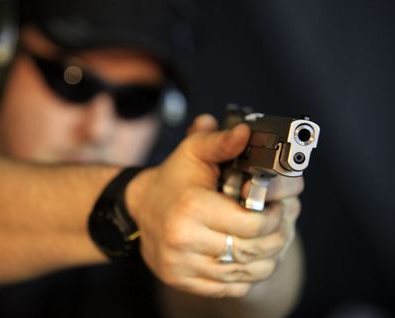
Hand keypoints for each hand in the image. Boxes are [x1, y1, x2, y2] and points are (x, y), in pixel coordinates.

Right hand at [126, 114, 301, 297]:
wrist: (140, 207)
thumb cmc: (173, 179)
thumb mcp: (194, 152)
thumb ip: (221, 141)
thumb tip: (246, 132)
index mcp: (192, 207)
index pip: (252, 225)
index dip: (275, 218)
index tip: (279, 209)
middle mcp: (184, 239)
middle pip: (251, 252)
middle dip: (276, 240)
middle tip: (281, 227)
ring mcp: (182, 264)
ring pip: (244, 275)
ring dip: (265, 260)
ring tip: (268, 243)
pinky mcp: (180, 280)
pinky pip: (228, 288)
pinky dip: (245, 276)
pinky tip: (246, 259)